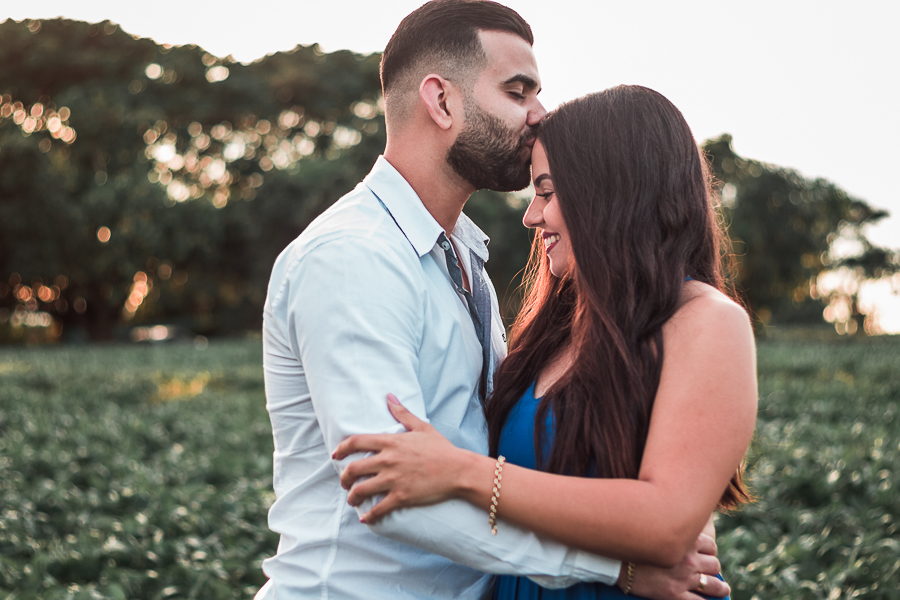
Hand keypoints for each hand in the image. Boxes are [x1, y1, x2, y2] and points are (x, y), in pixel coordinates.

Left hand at [332, 394, 473, 522]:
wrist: (458, 470)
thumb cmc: (441, 448)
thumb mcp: (421, 427)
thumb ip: (402, 413)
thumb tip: (389, 396)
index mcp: (390, 442)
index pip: (355, 442)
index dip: (341, 449)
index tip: (336, 455)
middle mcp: (388, 460)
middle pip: (353, 469)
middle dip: (344, 478)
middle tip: (344, 482)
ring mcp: (394, 480)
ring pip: (361, 491)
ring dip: (352, 497)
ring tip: (352, 500)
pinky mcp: (401, 497)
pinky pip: (378, 509)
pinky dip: (369, 516)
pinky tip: (365, 519)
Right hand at [623, 528, 729, 599]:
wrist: (613, 559)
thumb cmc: (632, 540)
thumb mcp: (655, 526)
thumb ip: (672, 525)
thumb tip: (682, 516)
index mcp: (685, 540)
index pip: (711, 545)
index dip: (709, 550)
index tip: (705, 554)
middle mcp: (688, 559)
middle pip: (714, 564)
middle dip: (712, 567)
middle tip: (709, 570)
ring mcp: (683, 578)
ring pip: (713, 584)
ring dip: (720, 587)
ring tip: (723, 589)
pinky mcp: (675, 594)